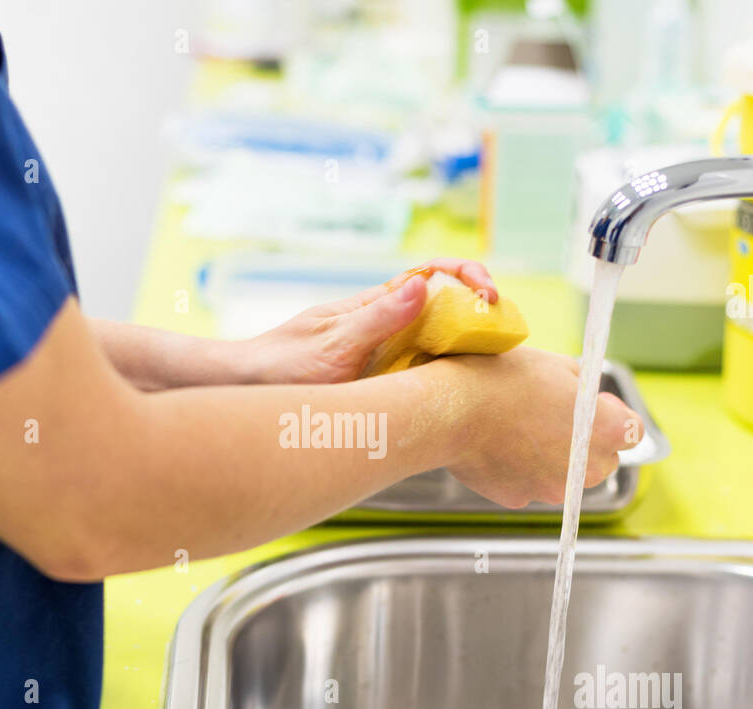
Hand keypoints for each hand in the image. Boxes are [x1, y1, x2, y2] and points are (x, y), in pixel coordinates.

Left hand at [242, 258, 499, 384]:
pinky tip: (465, 380)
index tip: (487, 291)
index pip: (429, 275)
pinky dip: (449, 367)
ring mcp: (382, 350)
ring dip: (468, 335)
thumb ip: (378, 318)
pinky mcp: (379, 378)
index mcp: (373, 306)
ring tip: (497, 346)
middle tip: (503, 322)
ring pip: (436, 335)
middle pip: (442, 302)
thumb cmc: (282, 366)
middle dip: (477, 303)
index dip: (464, 274)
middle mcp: (381, 323)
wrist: (249, 390)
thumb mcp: (334, 344)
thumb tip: (423, 285)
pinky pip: (423, 367)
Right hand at [434, 348, 643, 508]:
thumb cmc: (503, 380)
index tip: (593, 407)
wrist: (452, 410)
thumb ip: (582, 385)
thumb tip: (584, 394)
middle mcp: (586, 469)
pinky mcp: (520, 499)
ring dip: (554, 459)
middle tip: (554, 417)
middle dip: (585, 442)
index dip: (613, 416)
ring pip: (565, 476)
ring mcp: (552, 489)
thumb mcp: (555, 365)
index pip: (632, 432)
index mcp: (604, 431)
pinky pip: (530, 484)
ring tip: (520, 430)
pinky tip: (500, 445)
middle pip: (601, 460)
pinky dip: (521, 469)